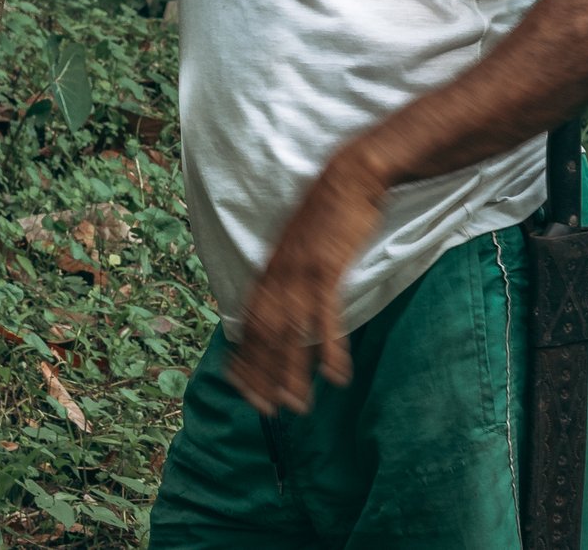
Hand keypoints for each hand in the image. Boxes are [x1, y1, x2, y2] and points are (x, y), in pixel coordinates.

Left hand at [225, 149, 387, 415]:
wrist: (348, 177)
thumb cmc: (327, 211)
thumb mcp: (297, 243)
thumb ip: (286, 272)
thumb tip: (282, 299)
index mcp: (269, 270)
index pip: (248, 323)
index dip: (243, 358)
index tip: (240, 388)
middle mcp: (279, 276)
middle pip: (264, 335)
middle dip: (262, 375)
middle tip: (266, 409)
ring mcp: (301, 274)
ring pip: (289, 333)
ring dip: (291, 372)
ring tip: (296, 404)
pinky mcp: (327, 269)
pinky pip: (326, 317)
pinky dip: (329, 348)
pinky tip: (334, 375)